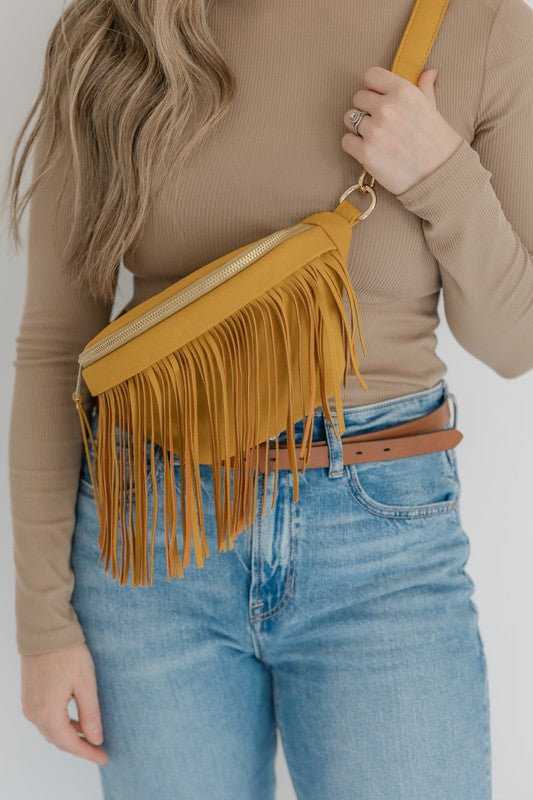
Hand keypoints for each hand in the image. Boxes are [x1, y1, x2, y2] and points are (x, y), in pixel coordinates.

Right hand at [20, 642, 107, 765]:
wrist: (45, 629)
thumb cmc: (67, 652)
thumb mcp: (85, 683)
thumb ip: (90, 714)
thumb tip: (96, 738)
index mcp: (48, 712)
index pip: (69, 743)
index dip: (87, 752)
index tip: (104, 757)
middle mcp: (34, 712)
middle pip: (58, 740)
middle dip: (79, 747)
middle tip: (99, 750)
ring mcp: (29, 703)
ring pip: (51, 730)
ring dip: (69, 736)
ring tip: (90, 736)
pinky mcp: (29, 694)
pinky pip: (45, 718)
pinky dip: (61, 724)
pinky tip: (75, 719)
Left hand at [341, 66, 462, 195]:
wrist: (439, 175)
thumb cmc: (437, 141)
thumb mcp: (432, 109)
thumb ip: (425, 88)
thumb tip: (429, 72)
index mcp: (403, 91)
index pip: (371, 75)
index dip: (373, 88)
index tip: (379, 100)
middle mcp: (387, 108)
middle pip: (358, 98)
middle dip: (366, 110)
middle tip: (380, 125)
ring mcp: (375, 131)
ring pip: (349, 119)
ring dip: (359, 128)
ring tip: (376, 138)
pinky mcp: (366, 153)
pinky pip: (346, 141)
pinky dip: (354, 146)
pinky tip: (370, 151)